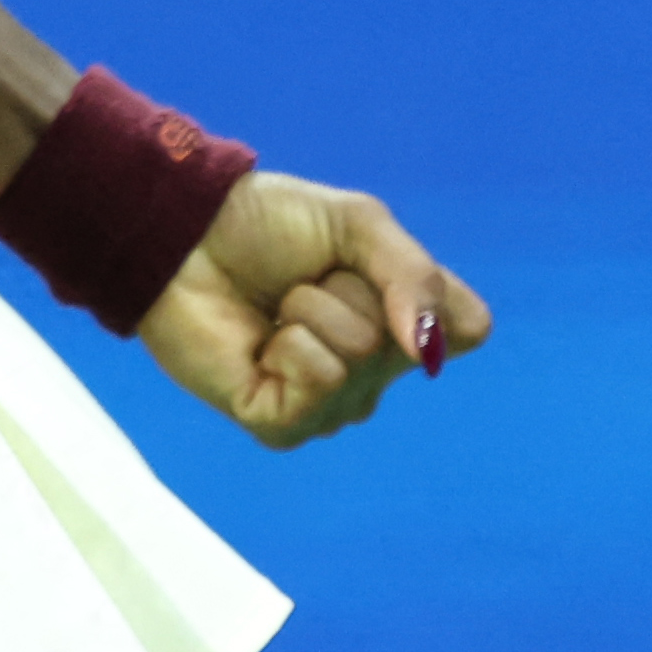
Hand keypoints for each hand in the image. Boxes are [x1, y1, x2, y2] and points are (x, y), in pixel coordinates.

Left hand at [136, 168, 490, 446]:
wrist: (184, 233)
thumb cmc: (268, 227)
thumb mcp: (360, 225)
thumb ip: (413, 278)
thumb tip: (431, 351)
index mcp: (401, 329)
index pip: (467, 329)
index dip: (426, 291)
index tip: (372, 262)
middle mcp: (373, 376)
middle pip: (407, 339)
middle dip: (350, 290)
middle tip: (307, 280)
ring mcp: (329, 405)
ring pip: (359, 357)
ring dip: (311, 312)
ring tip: (278, 309)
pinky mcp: (281, 425)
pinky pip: (319, 383)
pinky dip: (289, 346)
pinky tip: (261, 343)